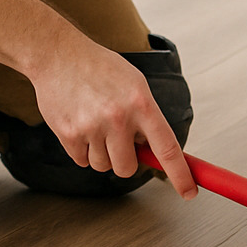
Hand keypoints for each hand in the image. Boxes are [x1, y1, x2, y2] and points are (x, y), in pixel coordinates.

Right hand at [27, 39, 196, 198]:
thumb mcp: (134, 83)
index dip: (180, 175)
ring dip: (101, 152)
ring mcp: (92, 127)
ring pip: (103, 166)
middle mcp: (118, 117)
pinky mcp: (69, 134)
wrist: (58, 55)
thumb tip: (153, 150)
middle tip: (117, 138)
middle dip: (124, 159)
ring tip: (94, 123)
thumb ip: (146, 116)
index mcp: (141, 103)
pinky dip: (82, 149)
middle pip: (128, 167)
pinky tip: (79, 124)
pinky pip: (82, 161)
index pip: (167, 148)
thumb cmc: (98, 67)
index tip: (189, 192)